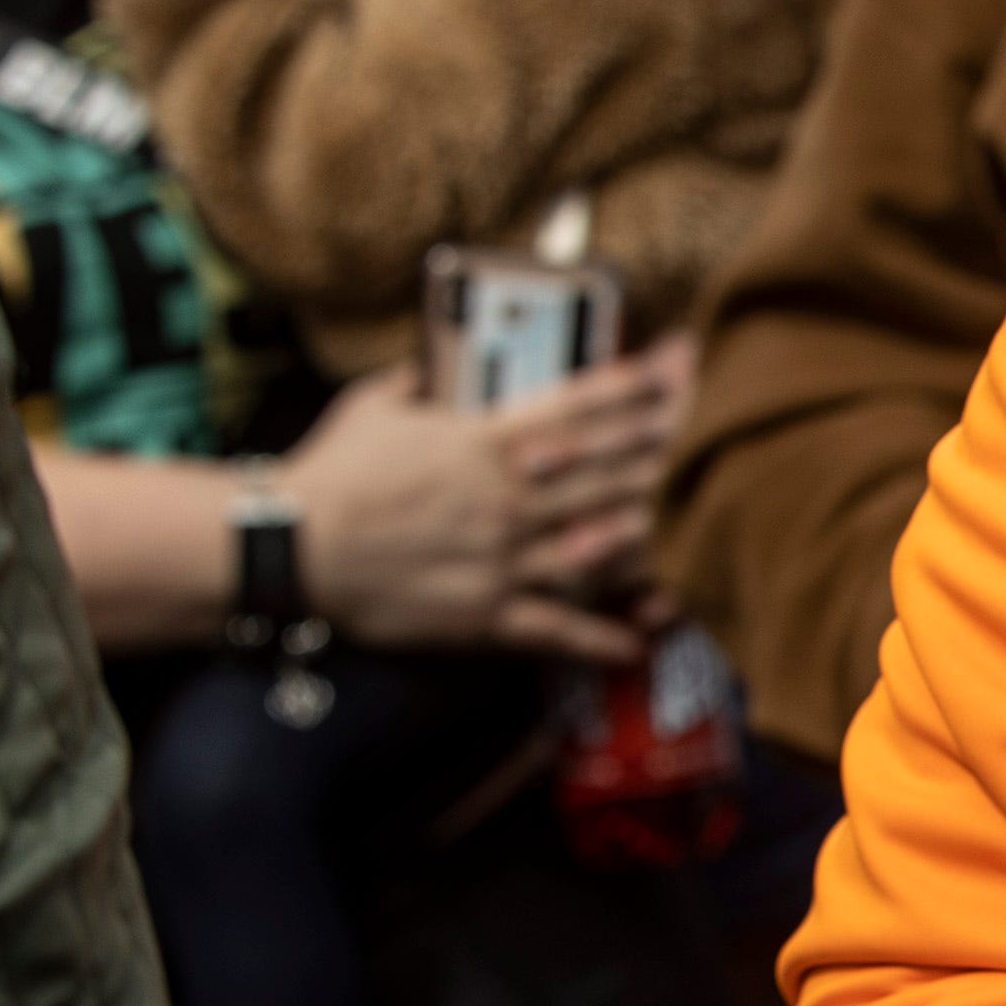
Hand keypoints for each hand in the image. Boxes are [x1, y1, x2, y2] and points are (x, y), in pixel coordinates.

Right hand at [279, 346, 688, 660]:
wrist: (290, 544)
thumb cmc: (330, 471)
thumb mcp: (374, 406)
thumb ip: (415, 381)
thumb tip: (429, 358)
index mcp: (484, 443)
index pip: (574, 410)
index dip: (628, 392)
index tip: (672, 377)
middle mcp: (507, 497)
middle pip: (606, 475)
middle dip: (662, 459)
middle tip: (715, 446)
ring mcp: (502, 557)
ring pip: (598, 548)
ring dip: (653, 541)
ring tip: (702, 533)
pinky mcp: (486, 611)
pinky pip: (555, 629)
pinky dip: (599, 641)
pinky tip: (640, 647)